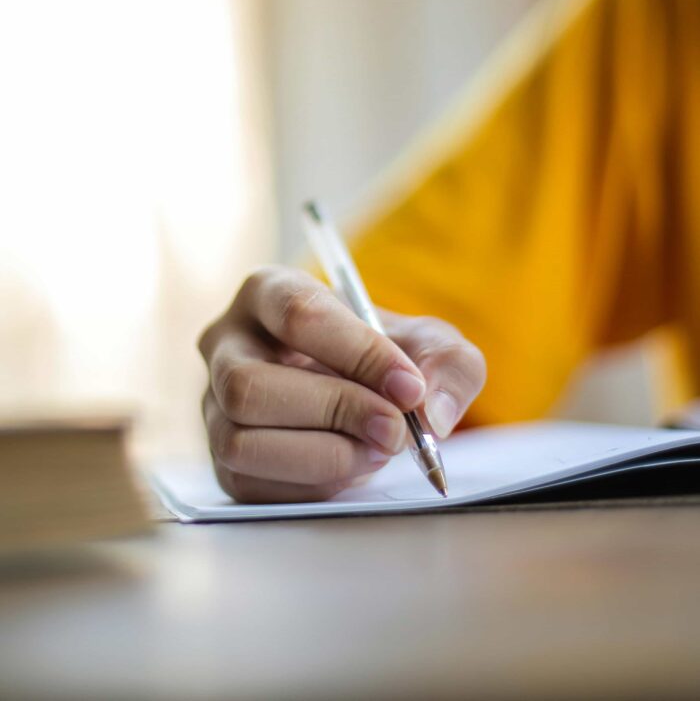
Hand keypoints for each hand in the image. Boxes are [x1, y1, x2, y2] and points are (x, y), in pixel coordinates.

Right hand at [198, 266, 485, 502]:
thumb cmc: (385, 356)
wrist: (362, 391)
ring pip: (240, 441)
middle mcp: (226, 343)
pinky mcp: (221, 457)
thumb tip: (432, 414)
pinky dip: (310, 484)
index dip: (357, 354)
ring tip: (376, 450)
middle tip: (394, 430)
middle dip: (333, 413)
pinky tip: (350, 467)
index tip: (409, 387)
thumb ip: (448, 364)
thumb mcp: (430, 344)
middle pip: (250, 385)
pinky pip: (248, 484)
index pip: (297, 314)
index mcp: (269, 291)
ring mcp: (213, 403)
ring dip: (321, 456)